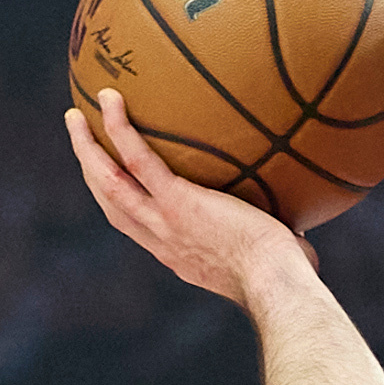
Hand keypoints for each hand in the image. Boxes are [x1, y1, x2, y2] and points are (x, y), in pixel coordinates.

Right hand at [67, 90, 310, 306]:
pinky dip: (120, 129)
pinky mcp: (177, 202)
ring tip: (76, 114)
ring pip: (109, 182)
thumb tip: (307, 226)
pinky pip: (139, 159)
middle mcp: (162, 240)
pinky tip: (112, 99)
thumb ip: (279, 239)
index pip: (140, 226)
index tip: (115, 182)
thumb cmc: (288, 277)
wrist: (277, 285)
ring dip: (87, 148)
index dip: (122, 204)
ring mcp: (164, 221)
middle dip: (90, 171)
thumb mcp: (277, 256)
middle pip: (110, 203)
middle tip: (80, 140)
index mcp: (178, 254)